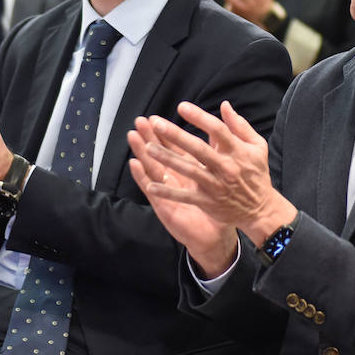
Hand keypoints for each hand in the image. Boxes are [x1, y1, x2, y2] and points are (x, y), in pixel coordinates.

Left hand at [125, 101, 294, 245]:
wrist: (260, 209)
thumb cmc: (256, 174)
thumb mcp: (257, 146)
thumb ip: (240, 125)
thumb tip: (225, 105)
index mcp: (237, 151)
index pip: (217, 130)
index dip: (199, 117)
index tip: (181, 107)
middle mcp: (226, 167)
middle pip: (198, 148)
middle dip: (176, 135)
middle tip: (156, 123)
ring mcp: (216, 185)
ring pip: (189, 170)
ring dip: (167, 159)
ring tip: (147, 147)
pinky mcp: (208, 202)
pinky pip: (185, 196)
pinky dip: (168, 192)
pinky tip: (151, 185)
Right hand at [128, 116, 238, 277]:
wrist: (217, 237)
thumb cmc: (219, 207)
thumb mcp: (221, 178)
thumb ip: (218, 155)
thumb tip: (218, 134)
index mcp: (189, 171)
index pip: (175, 148)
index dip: (166, 134)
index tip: (156, 118)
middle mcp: (176, 179)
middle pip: (160, 154)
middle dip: (150, 137)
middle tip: (139, 120)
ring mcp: (168, 192)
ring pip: (153, 168)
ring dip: (142, 152)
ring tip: (133, 136)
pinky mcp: (165, 206)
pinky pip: (153, 190)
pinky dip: (143, 177)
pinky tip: (135, 164)